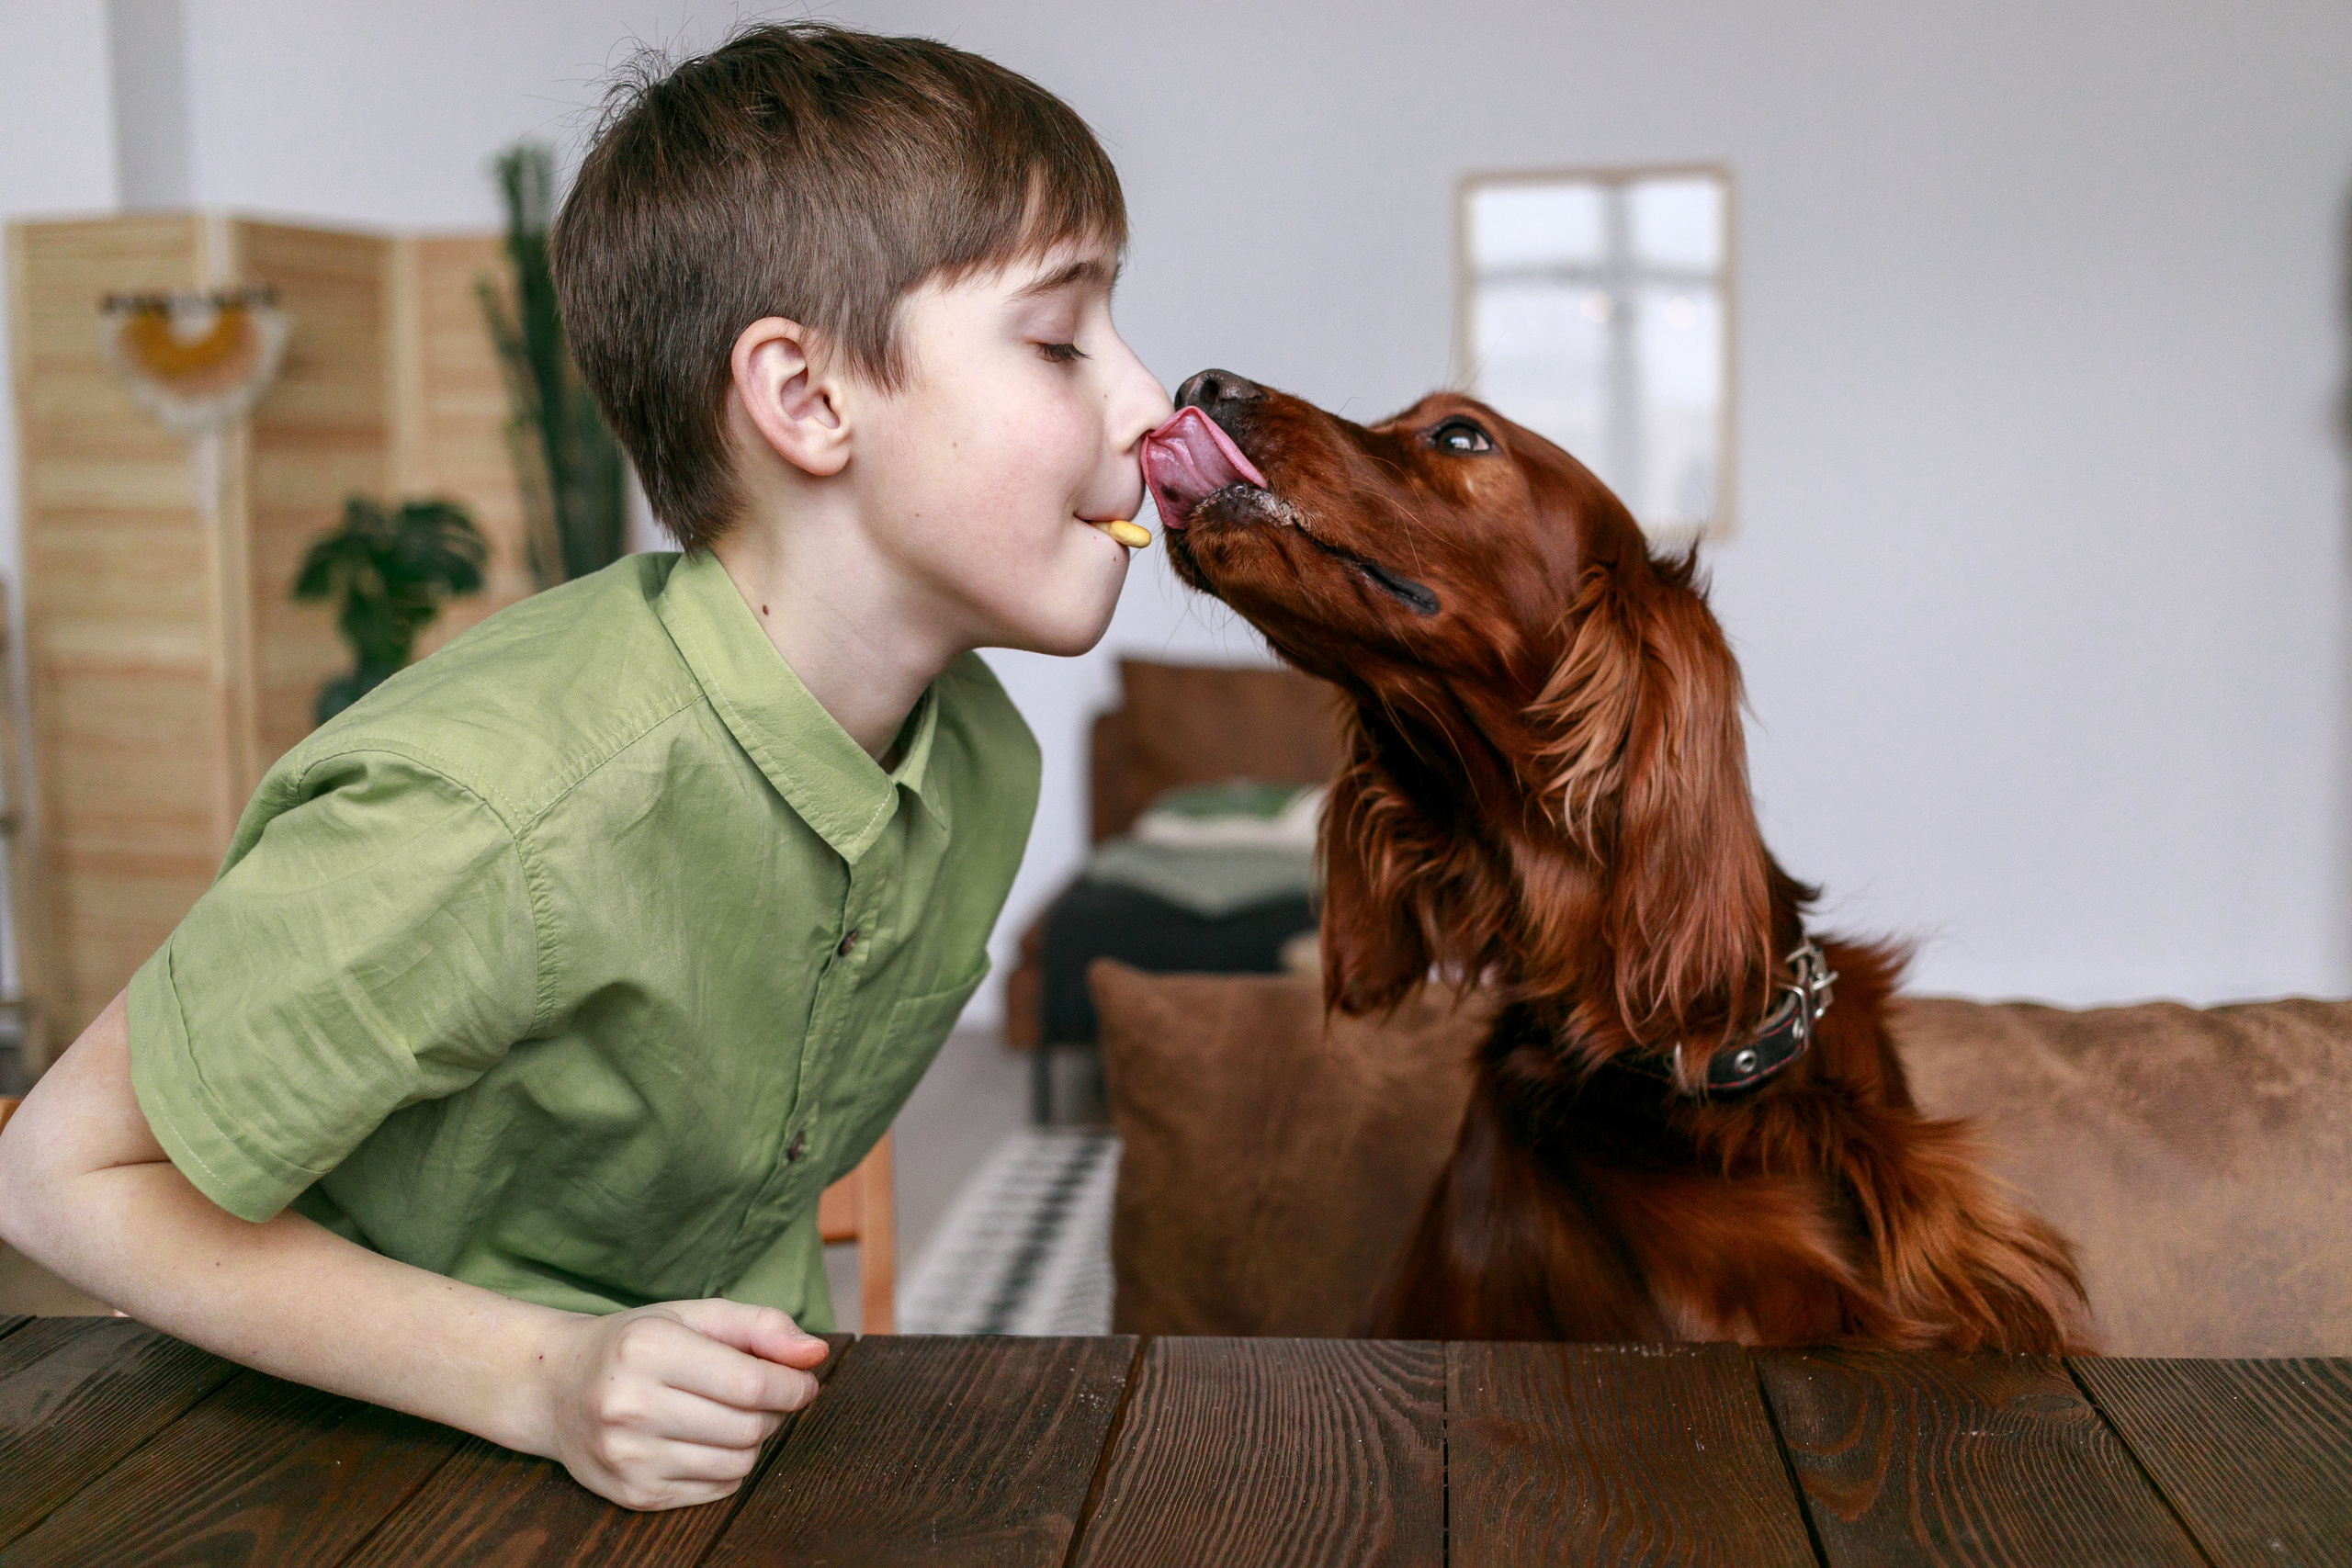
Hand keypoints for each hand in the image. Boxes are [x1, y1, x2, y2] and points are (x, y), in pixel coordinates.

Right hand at [535, 1297, 830, 1509]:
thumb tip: (816, 1353)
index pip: (751, 1385)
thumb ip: (760, 1326)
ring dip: (752, 1441)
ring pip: (737, 1464)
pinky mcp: (632, 1494)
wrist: (554, 1387)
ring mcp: (628, 1457)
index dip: (792, 1387)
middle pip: (748, 1427)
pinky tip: (704, 1440)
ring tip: (730, 1415)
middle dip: (773, 1411)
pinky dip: (727, 1467)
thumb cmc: (635, 1343)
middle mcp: (631, 1407)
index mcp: (648, 1350)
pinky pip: (714, 1490)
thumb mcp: (693, 1315)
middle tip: (761, 1394)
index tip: (803, 1381)